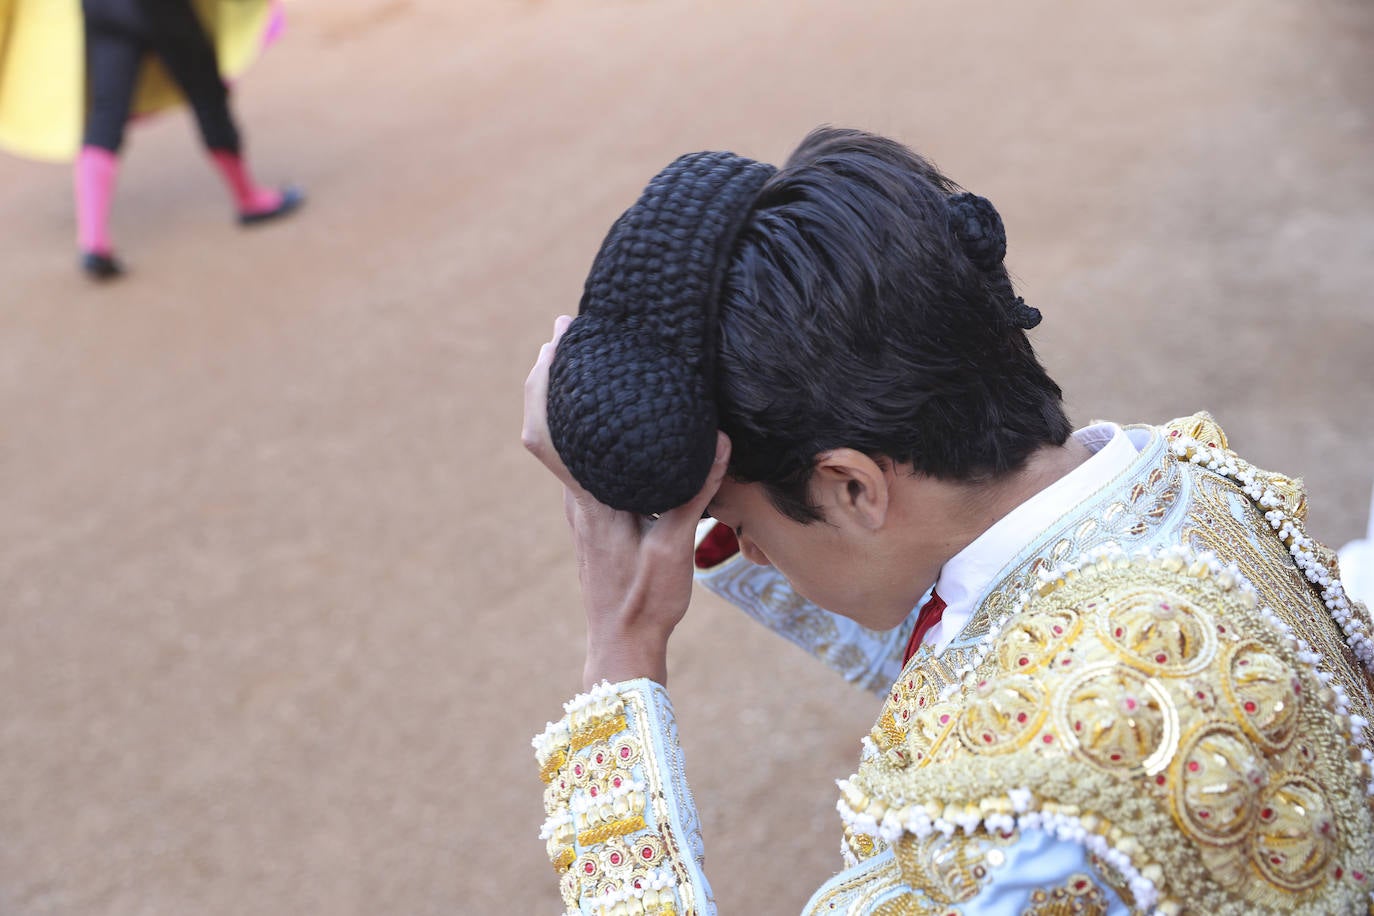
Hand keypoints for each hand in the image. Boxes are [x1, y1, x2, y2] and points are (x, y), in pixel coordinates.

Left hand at [523, 315, 731, 688]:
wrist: (622, 643)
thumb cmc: (646, 601)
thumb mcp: (675, 549)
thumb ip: (693, 494)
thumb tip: (719, 441)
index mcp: (590, 500)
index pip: (547, 433)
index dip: (543, 384)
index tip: (557, 342)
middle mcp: (577, 497)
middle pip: (546, 425)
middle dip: (549, 373)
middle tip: (569, 329)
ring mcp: (580, 506)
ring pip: (561, 441)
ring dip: (563, 398)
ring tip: (586, 358)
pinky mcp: (591, 516)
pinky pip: (579, 459)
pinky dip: (581, 425)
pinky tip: (608, 417)